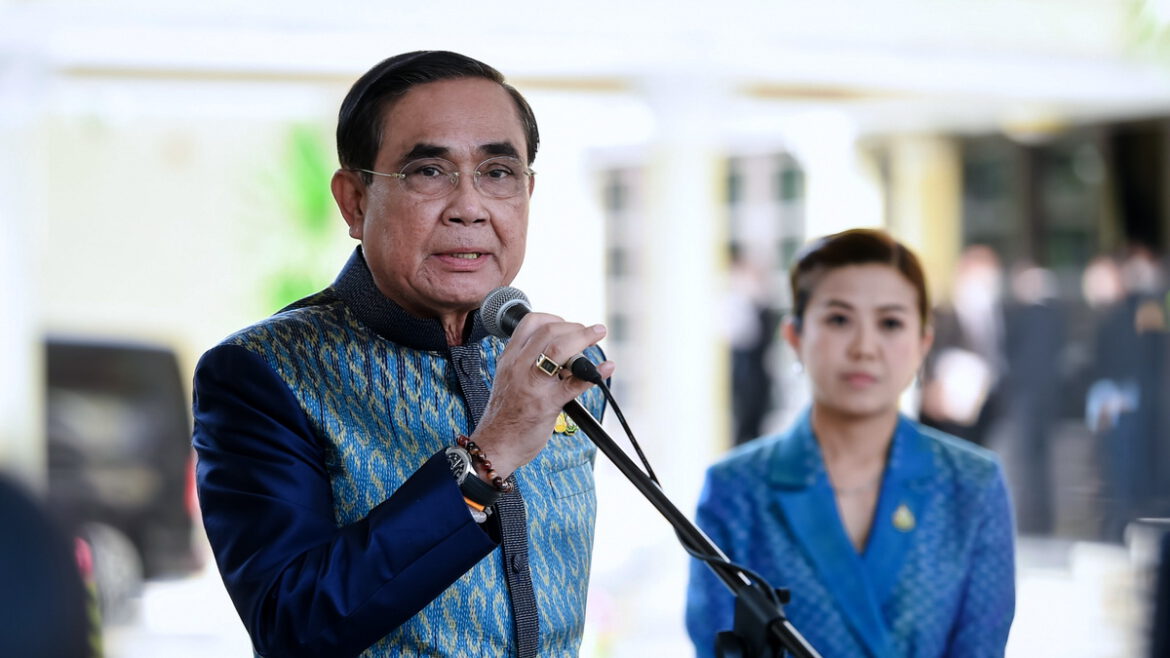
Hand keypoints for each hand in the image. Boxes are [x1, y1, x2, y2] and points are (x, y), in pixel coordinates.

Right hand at [470, 312, 614, 480]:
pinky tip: (606, 368)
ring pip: (559, 349)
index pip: (531, 323)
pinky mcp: (547, 403)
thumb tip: (564, 354)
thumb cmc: (505, 414)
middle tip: (591, 333)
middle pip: (549, 331)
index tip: (569, 325)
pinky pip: (574, 383)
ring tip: (597, 336)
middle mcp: (519, 366)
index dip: (555, 318)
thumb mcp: (509, 379)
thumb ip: (530, 363)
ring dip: (584, 338)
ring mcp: (533, 384)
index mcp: (510, 358)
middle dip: (575, 327)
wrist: (495, 444)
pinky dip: (594, 373)